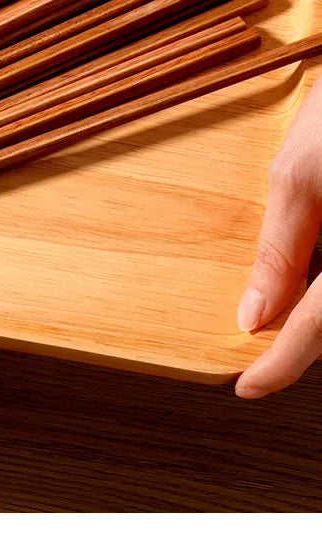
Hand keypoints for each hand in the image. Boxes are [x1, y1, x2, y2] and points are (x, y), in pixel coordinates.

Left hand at [235, 73, 321, 397]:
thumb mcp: (300, 171)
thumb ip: (280, 248)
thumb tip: (252, 314)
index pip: (317, 332)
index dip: (279, 367)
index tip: (243, 387)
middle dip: (299, 337)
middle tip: (255, 351)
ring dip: (313, 306)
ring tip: (275, 304)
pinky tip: (307, 268)